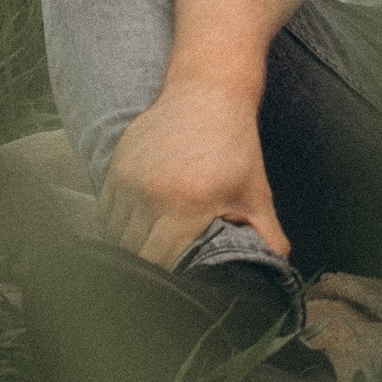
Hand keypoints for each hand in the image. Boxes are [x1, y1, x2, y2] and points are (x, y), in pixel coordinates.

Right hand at [97, 82, 287, 269]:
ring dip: (130, 251)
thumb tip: (276, 275)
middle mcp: (154, 192)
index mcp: (191, 203)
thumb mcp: (257, 193)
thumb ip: (267, 237)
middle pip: (137, 253)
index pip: (164, 262)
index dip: (169, 281)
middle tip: (162, 280)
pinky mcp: (116, 167)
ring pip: (117, 236)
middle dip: (150, 270)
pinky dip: (116, 229)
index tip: (177, 289)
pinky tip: (133, 233)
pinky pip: (106, 213)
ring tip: (147, 258)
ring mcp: (131, 179)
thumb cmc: (236, 146)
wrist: (208, 92)